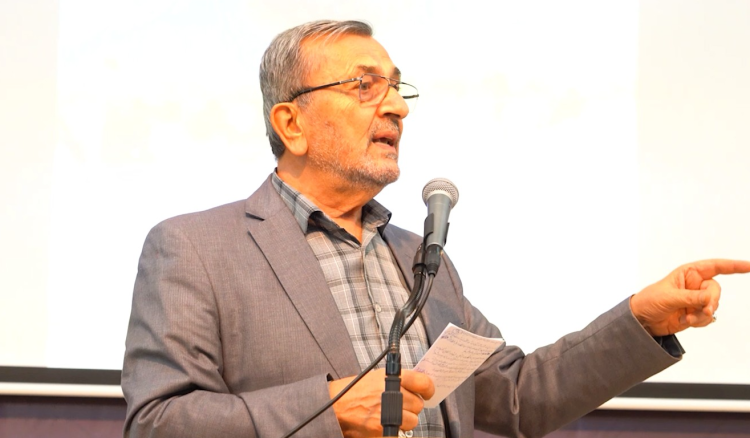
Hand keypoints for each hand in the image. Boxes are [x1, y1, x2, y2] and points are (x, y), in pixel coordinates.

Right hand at [328, 368, 434, 437]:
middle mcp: (392, 393)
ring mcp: (389, 412)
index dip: (428, 389)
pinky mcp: (384, 429)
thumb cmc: (355, 390)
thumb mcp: (376, 377)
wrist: (335, 406)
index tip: (427, 393)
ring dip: (404, 421)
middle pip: (418, 405)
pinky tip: (384, 425)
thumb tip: (418, 387)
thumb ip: (398, 381)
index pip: (423, 383)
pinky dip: (395, 431)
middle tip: (399, 405)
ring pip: (412, 421)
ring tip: (389, 415)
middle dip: (411, 407)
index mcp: (392, 377)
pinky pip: (401, 433)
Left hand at [630, 259, 749, 335]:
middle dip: (712, 301)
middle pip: (716, 290)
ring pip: (713, 306)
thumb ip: (691, 297)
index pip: (715, 266)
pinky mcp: (695, 313)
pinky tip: (685, 320)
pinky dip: (700, 321)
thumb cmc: (649, 301)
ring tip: (686, 317)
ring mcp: (695, 300)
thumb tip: (710, 300)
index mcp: (688, 273)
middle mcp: (694, 285)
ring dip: (702, 314)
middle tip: (703, 309)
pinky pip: (707, 317)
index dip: (733, 266)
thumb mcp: (669, 297)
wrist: (641, 320)